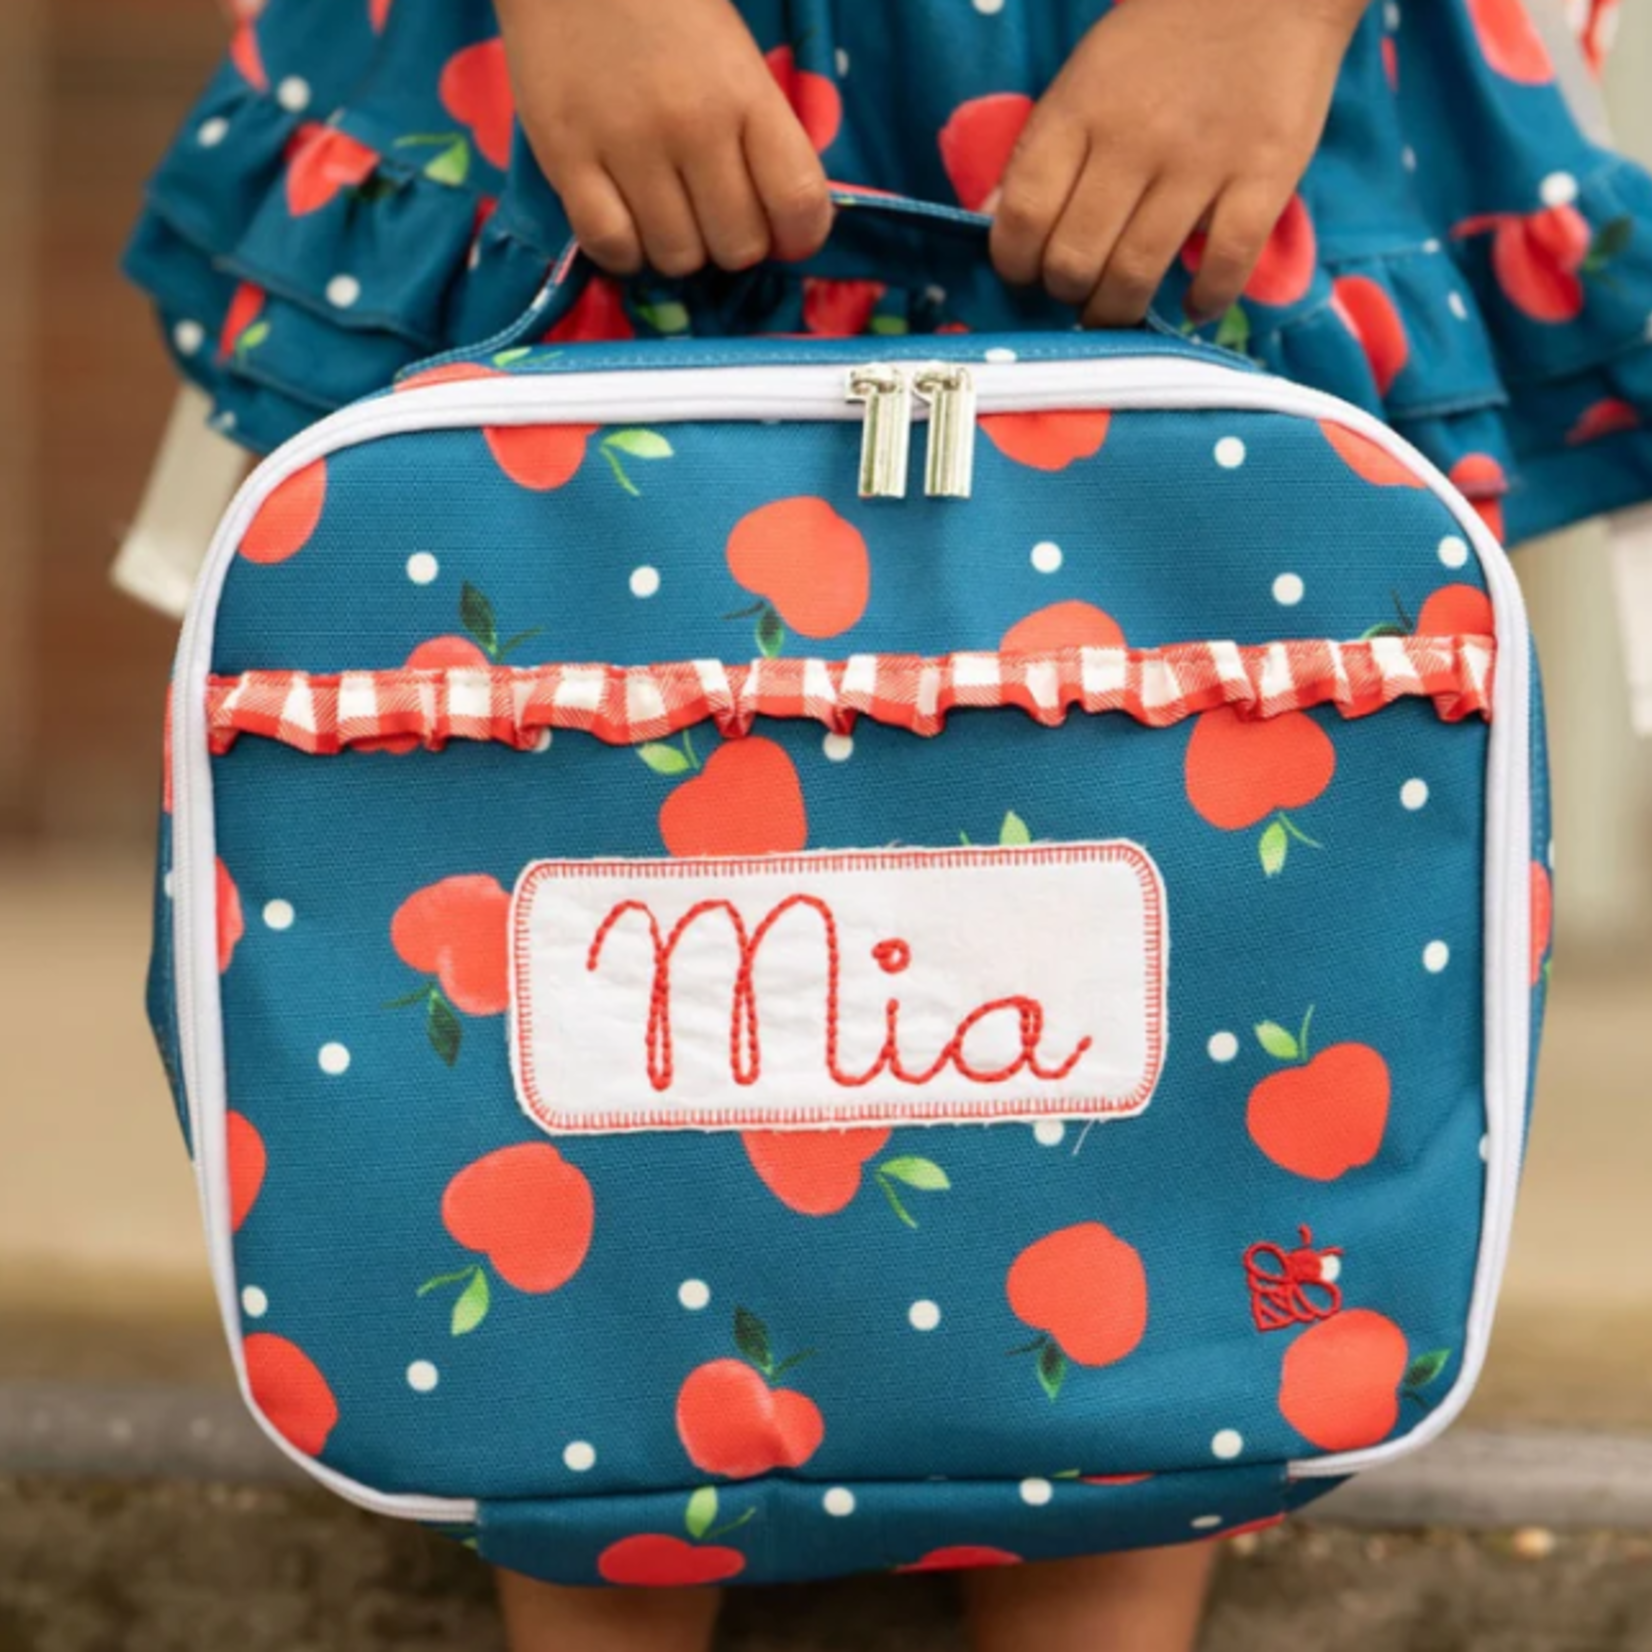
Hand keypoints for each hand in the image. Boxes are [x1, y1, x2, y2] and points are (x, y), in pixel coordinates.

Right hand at [495, 0, 833, 277]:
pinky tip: (625, 228)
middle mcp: (693, 127)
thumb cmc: (666, 5)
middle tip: (712, 215)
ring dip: (678, 249)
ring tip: (665, 214)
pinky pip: (610, 246)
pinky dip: (624, 254)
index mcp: (746, 94)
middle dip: (733, 243)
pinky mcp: (566, 159)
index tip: (783, 232)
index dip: (798, 236)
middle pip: (738, 245)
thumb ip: (760, 131)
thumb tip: (779, 220)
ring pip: (676, 257)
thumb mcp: (736, 55)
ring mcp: (627, 146)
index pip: (799, 203)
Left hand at [990, 0, 1363, 326]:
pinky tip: (1194, 307)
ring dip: (1119, 312)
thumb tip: (994, 223)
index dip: (1015, 264)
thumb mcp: (1084, 76)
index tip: (1027, 274)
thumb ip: (1042, 149)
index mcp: (1079, 111)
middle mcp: (1133, 141)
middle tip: (1078, 291)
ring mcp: (1200, 162)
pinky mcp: (1264, 176)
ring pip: (1137, 274)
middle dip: (1066, 292)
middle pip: (1075, 259)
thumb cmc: (1164, 38)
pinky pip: (1225, 265)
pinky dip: (1204, 301)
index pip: (1023, 216)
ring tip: (1120, 311)